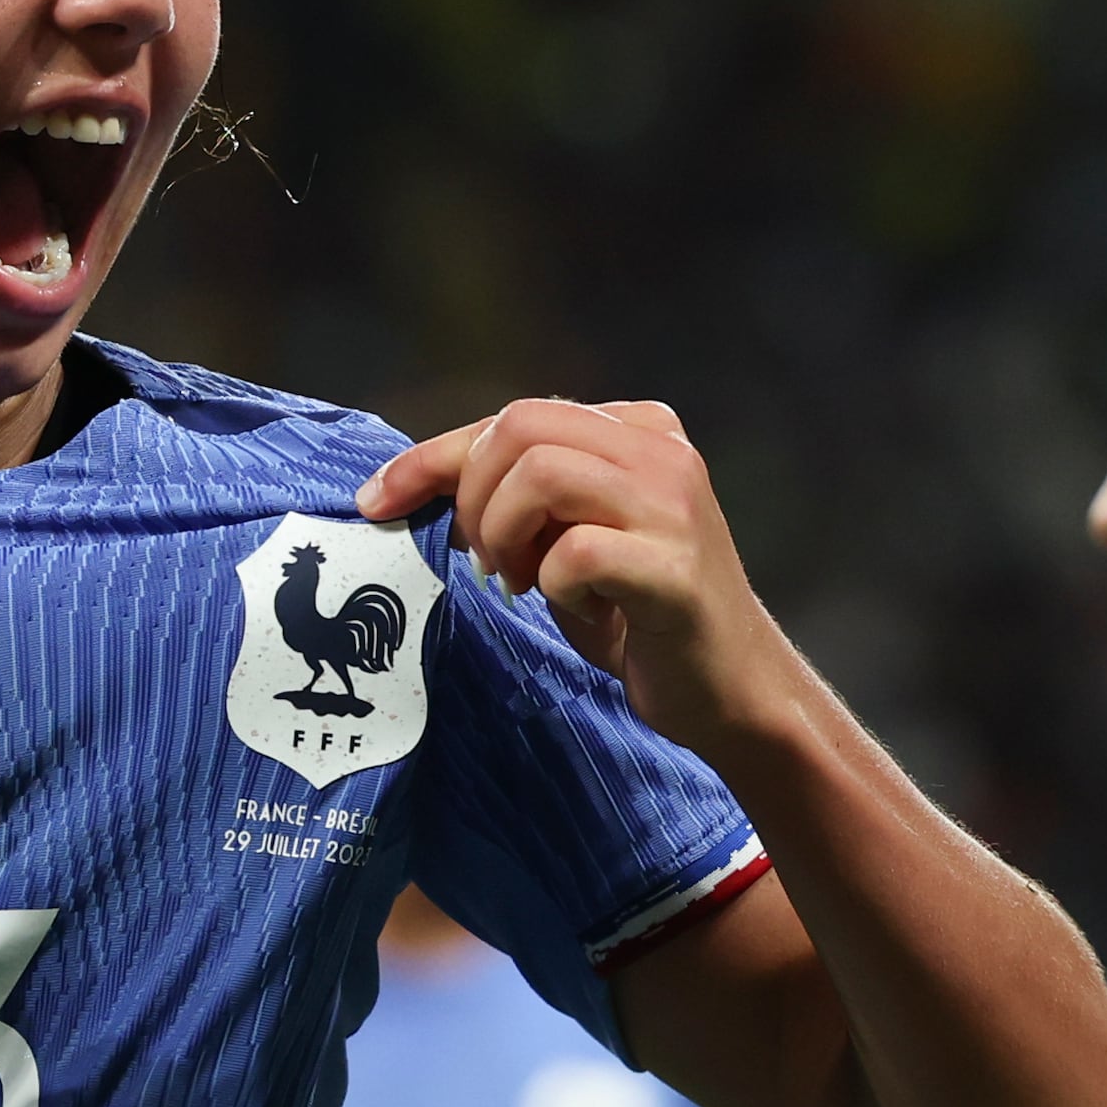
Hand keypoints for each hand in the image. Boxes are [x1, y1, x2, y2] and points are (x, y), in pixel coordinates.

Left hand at [353, 400, 796, 754]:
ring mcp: (674, 504)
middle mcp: (662, 450)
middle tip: (487, 563)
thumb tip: (422, 486)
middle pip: (520, 428)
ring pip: (542, 475)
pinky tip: (582, 611)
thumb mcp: (572, 538)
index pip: (514, 417)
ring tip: (525, 584)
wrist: (729, 689)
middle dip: (472, 498)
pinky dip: (554, 587)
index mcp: (639, 429)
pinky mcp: (675, 567)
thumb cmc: (640, 617)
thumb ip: (522, 497)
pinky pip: (574, 553)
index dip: (432, 457)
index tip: (376, 500)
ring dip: (506, 537)